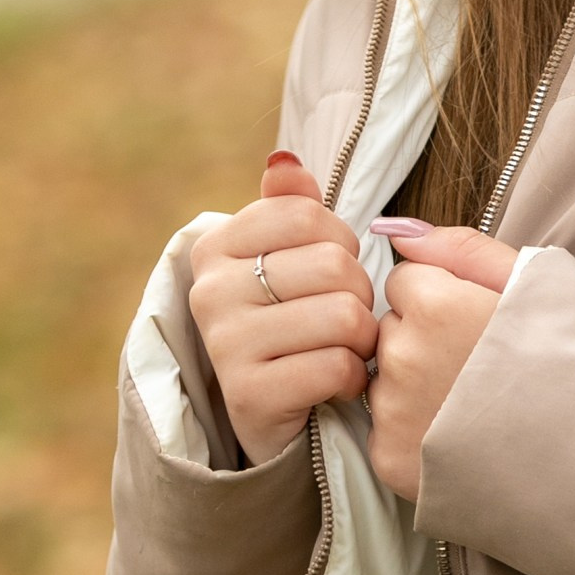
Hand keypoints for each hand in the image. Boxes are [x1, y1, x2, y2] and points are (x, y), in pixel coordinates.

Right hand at [189, 148, 378, 466]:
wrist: (268, 415)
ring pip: (343, 316)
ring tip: (345, 348)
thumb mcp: (283, 259)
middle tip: (345, 316)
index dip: (341, 241)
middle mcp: (211, 292)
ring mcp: (226, 345)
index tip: (331, 270)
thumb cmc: (287, 322)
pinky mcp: (250, 396)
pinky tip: (338, 382)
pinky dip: (354, 377)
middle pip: (332, 264)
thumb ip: (288, 205)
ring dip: (363, 338)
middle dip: (359, 293)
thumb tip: (285, 159)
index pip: (307, 214)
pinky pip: (337, 367)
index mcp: (216, 247)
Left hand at [364, 222, 519, 502]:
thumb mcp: (534, 284)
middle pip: (391, 330)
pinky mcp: (392, 460)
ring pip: (385, 381)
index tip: (475, 323)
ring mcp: (395, 411)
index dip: (441, 298)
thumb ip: (461, 249)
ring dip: (414, 389)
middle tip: (477, 367)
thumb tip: (399, 232)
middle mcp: (404, 356)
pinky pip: (385, 433)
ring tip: (472, 407)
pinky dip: (413, 437)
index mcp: (436, 305)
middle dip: (422, 341)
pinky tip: (460, 441)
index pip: (404, 280)